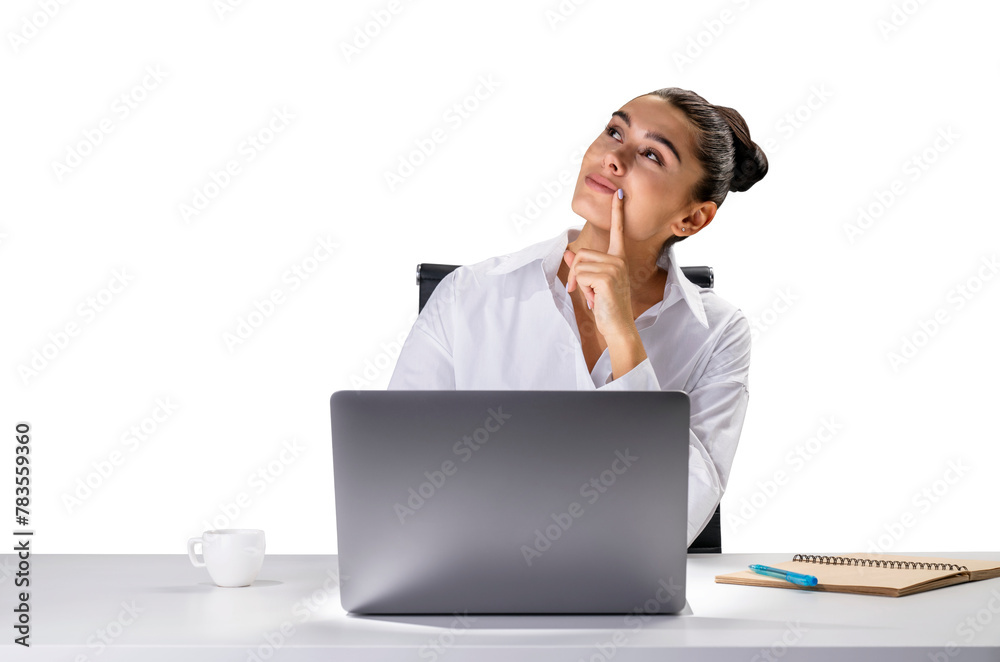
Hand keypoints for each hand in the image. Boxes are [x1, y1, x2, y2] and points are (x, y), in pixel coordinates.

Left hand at [562, 189, 634, 340]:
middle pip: (582, 253)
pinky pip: (581, 274)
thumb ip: (581, 266)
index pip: (618, 231)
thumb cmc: (607, 305)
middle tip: (584, 289)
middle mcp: (619, 259)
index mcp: (619, 258)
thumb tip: (568, 252)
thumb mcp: (592, 283)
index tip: (619, 193)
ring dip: (580, 282)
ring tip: (592, 295)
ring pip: (579, 264)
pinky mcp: (607, 277)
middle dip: (577, 272)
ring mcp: (615, 267)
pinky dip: (582, 288)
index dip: (617, 212)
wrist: (618, 326)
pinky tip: (594, 297)